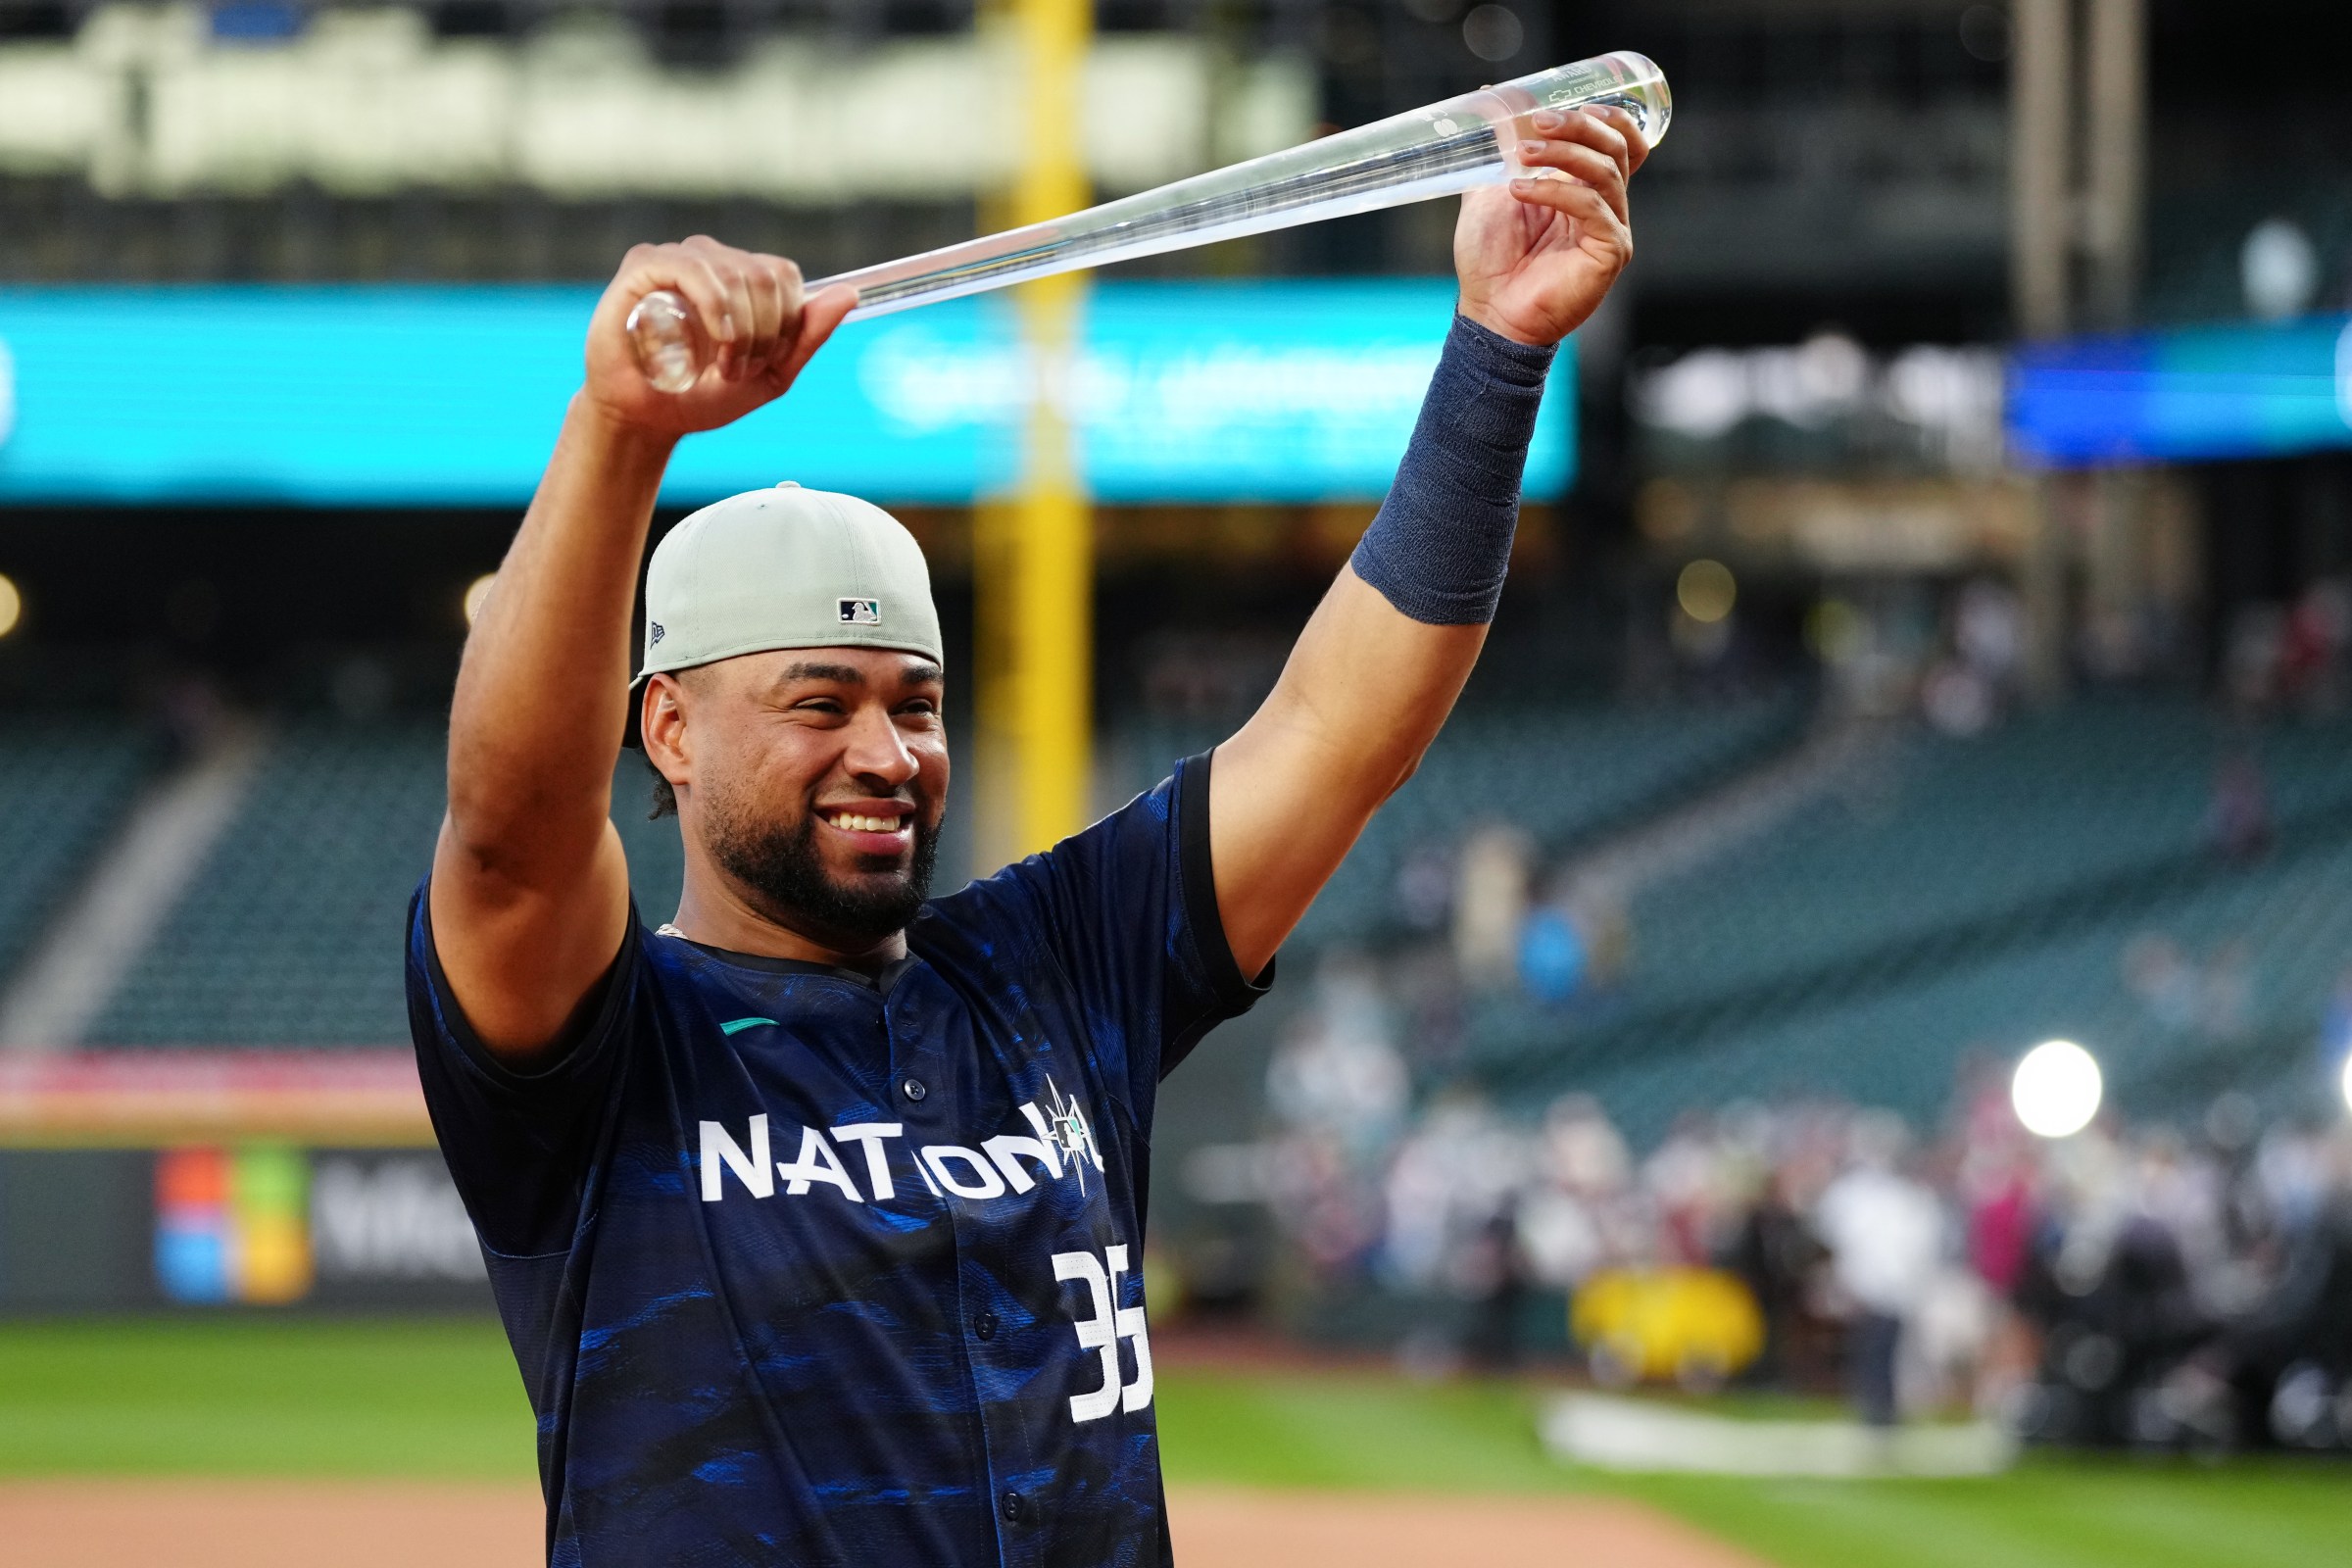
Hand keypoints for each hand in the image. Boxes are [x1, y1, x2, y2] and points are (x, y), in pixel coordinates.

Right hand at [581, 235, 856, 436]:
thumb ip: (809, 337)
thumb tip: (851, 294)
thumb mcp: (771, 374)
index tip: (767, 361)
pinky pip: (693, 269)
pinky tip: (713, 339)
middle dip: (766, 333)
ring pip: (736, 274)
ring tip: (723, 369)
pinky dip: (715, 308)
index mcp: (742, 276)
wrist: (648, 419)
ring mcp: (678, 258)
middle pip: (766, 275)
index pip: (785, 276)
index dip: (788, 321)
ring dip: (741, 331)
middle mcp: (712, 259)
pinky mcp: (645, 265)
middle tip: (740, 371)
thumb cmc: (703, 395)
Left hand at [1454, 105, 1644, 347]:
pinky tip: (1520, 190)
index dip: (1607, 117)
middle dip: (1578, 126)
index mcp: (1586, 187)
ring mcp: (1613, 228)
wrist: (1488, 312)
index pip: (1621, 142)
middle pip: (1616, 148)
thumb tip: (1489, 95)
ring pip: (1606, 172)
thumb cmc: (1491, 259)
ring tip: (1524, 153)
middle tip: (1538, 120)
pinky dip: (1556, 191)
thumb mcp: (1490, 190)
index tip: (1571, 104)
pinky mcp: (1609, 251)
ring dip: (1564, 154)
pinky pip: (1592, 207)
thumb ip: (1496, 149)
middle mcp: (1607, 205)